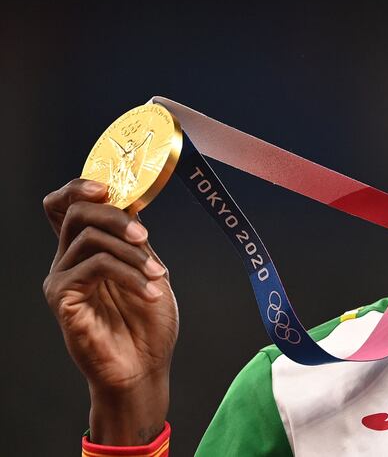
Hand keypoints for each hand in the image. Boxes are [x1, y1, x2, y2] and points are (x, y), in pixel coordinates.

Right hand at [42, 178, 178, 444]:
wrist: (145, 366)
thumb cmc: (148, 322)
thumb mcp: (149, 269)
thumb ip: (134, 240)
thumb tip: (132, 204)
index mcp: (88, 249)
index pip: (66, 205)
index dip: (80, 187)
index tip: (107, 187)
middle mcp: (68, 259)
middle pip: (76, 212)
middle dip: (115, 216)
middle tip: (144, 236)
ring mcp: (62, 278)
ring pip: (90, 238)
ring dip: (132, 254)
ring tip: (159, 276)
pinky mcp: (62, 298)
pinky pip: (95, 266)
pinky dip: (130, 274)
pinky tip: (151, 291)